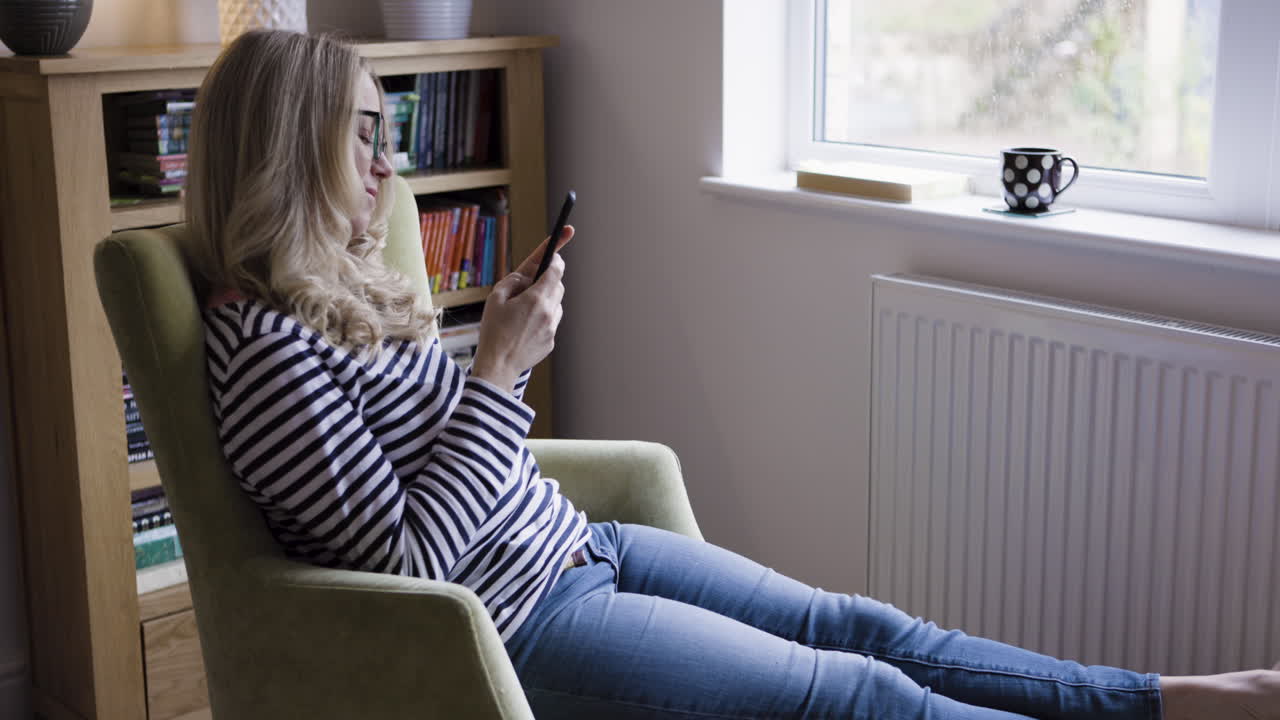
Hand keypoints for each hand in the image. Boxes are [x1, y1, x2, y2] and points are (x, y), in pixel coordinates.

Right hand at [469, 226, 574, 391]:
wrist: (498, 367)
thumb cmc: (493, 332)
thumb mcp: (495, 298)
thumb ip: (513, 281)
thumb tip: (526, 275)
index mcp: (536, 298)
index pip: (556, 269)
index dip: (556, 257)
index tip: (557, 250)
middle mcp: (549, 312)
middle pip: (557, 286)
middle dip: (547, 280)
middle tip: (529, 284)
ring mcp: (552, 328)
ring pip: (555, 305)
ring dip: (544, 301)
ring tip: (522, 311)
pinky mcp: (551, 341)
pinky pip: (550, 322)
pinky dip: (541, 319)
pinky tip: (523, 328)